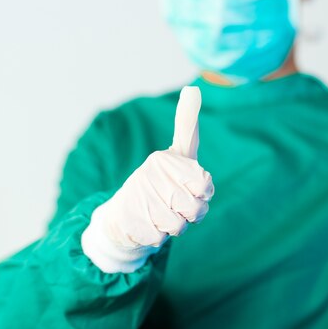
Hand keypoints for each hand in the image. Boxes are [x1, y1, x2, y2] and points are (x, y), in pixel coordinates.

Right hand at [81, 86, 214, 271]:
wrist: (123, 214)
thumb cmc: (160, 182)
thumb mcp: (177, 152)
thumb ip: (186, 125)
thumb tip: (193, 89)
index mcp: (164, 159)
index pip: (205, 185)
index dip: (203, 194)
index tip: (193, 188)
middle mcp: (149, 175)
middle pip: (195, 209)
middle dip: (190, 214)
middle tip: (177, 206)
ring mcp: (138, 199)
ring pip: (178, 226)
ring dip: (174, 226)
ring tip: (161, 214)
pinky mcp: (129, 222)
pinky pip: (160, 239)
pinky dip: (157, 237)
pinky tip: (146, 224)